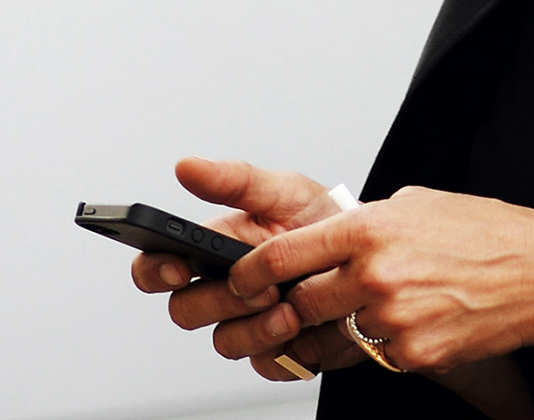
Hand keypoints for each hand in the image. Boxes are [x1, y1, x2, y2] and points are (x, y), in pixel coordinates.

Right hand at [129, 156, 360, 379]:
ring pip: (224, 342)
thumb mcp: (285, 191)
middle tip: (260, 286)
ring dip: (255, 328)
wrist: (378, 255)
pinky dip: (285, 349)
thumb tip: (186, 167)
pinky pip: (264, 365)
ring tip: (291, 309)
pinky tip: (306, 328)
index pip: (157, 267)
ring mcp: (247, 324)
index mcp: (213, 250)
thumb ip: (235, 181)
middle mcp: (223, 291)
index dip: (155, 271)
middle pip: (185, 310)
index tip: (178, 266)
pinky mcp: (277, 353)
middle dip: (220, 300)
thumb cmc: (326, 220)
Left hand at [221, 185, 533, 374]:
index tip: (240, 280)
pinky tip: (414, 317)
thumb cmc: (484, 233)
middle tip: (300, 301)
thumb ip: (363, 223)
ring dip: (343, 324)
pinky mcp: (411, 354)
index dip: (248, 273)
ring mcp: (392, 319)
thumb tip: (326, 240)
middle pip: (298, 304)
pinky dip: (384, 341)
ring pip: (336, 333)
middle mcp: (374, 274)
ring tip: (378, 304)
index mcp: (368, 229)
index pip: (282, 256)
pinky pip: (375, 354)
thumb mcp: (415, 205)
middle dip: (292, 306)